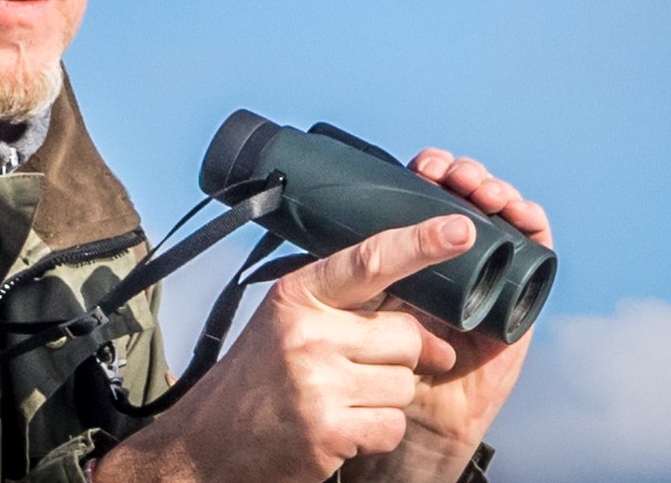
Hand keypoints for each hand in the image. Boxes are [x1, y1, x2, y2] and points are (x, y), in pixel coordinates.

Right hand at [94, 213, 477, 482]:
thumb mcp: (291, 323)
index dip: (419, 243)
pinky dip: (376, 432)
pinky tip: (341, 428)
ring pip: (404, 383)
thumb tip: (432, 334)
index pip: (369, 261)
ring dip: (384, 399)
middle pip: (405, 334)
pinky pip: (392, 425)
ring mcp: (317, 382)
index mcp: (298, 295)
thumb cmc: (260, 377)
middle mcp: (306, 332)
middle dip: (400, 357)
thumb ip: (349, 310)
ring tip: (339, 400)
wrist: (209, 441)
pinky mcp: (328, 430)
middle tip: (359, 370)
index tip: (461, 228)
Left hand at [347, 149, 552, 481]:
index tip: (426, 165)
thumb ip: (349, 270)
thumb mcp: (349, 304)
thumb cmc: (367, 365)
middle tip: (454, 175)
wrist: (400, 422)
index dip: (431, 172)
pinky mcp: (516, 301)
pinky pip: (534, 256)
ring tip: (482, 189)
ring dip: (496, 192)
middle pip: (468, 196)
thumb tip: (331, 215)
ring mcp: (486, 276)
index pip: (426, 193)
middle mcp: (450, 259)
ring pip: (501, 216)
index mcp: (409, 252)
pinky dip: (532, 227)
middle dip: (464, 175)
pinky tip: (522, 216)